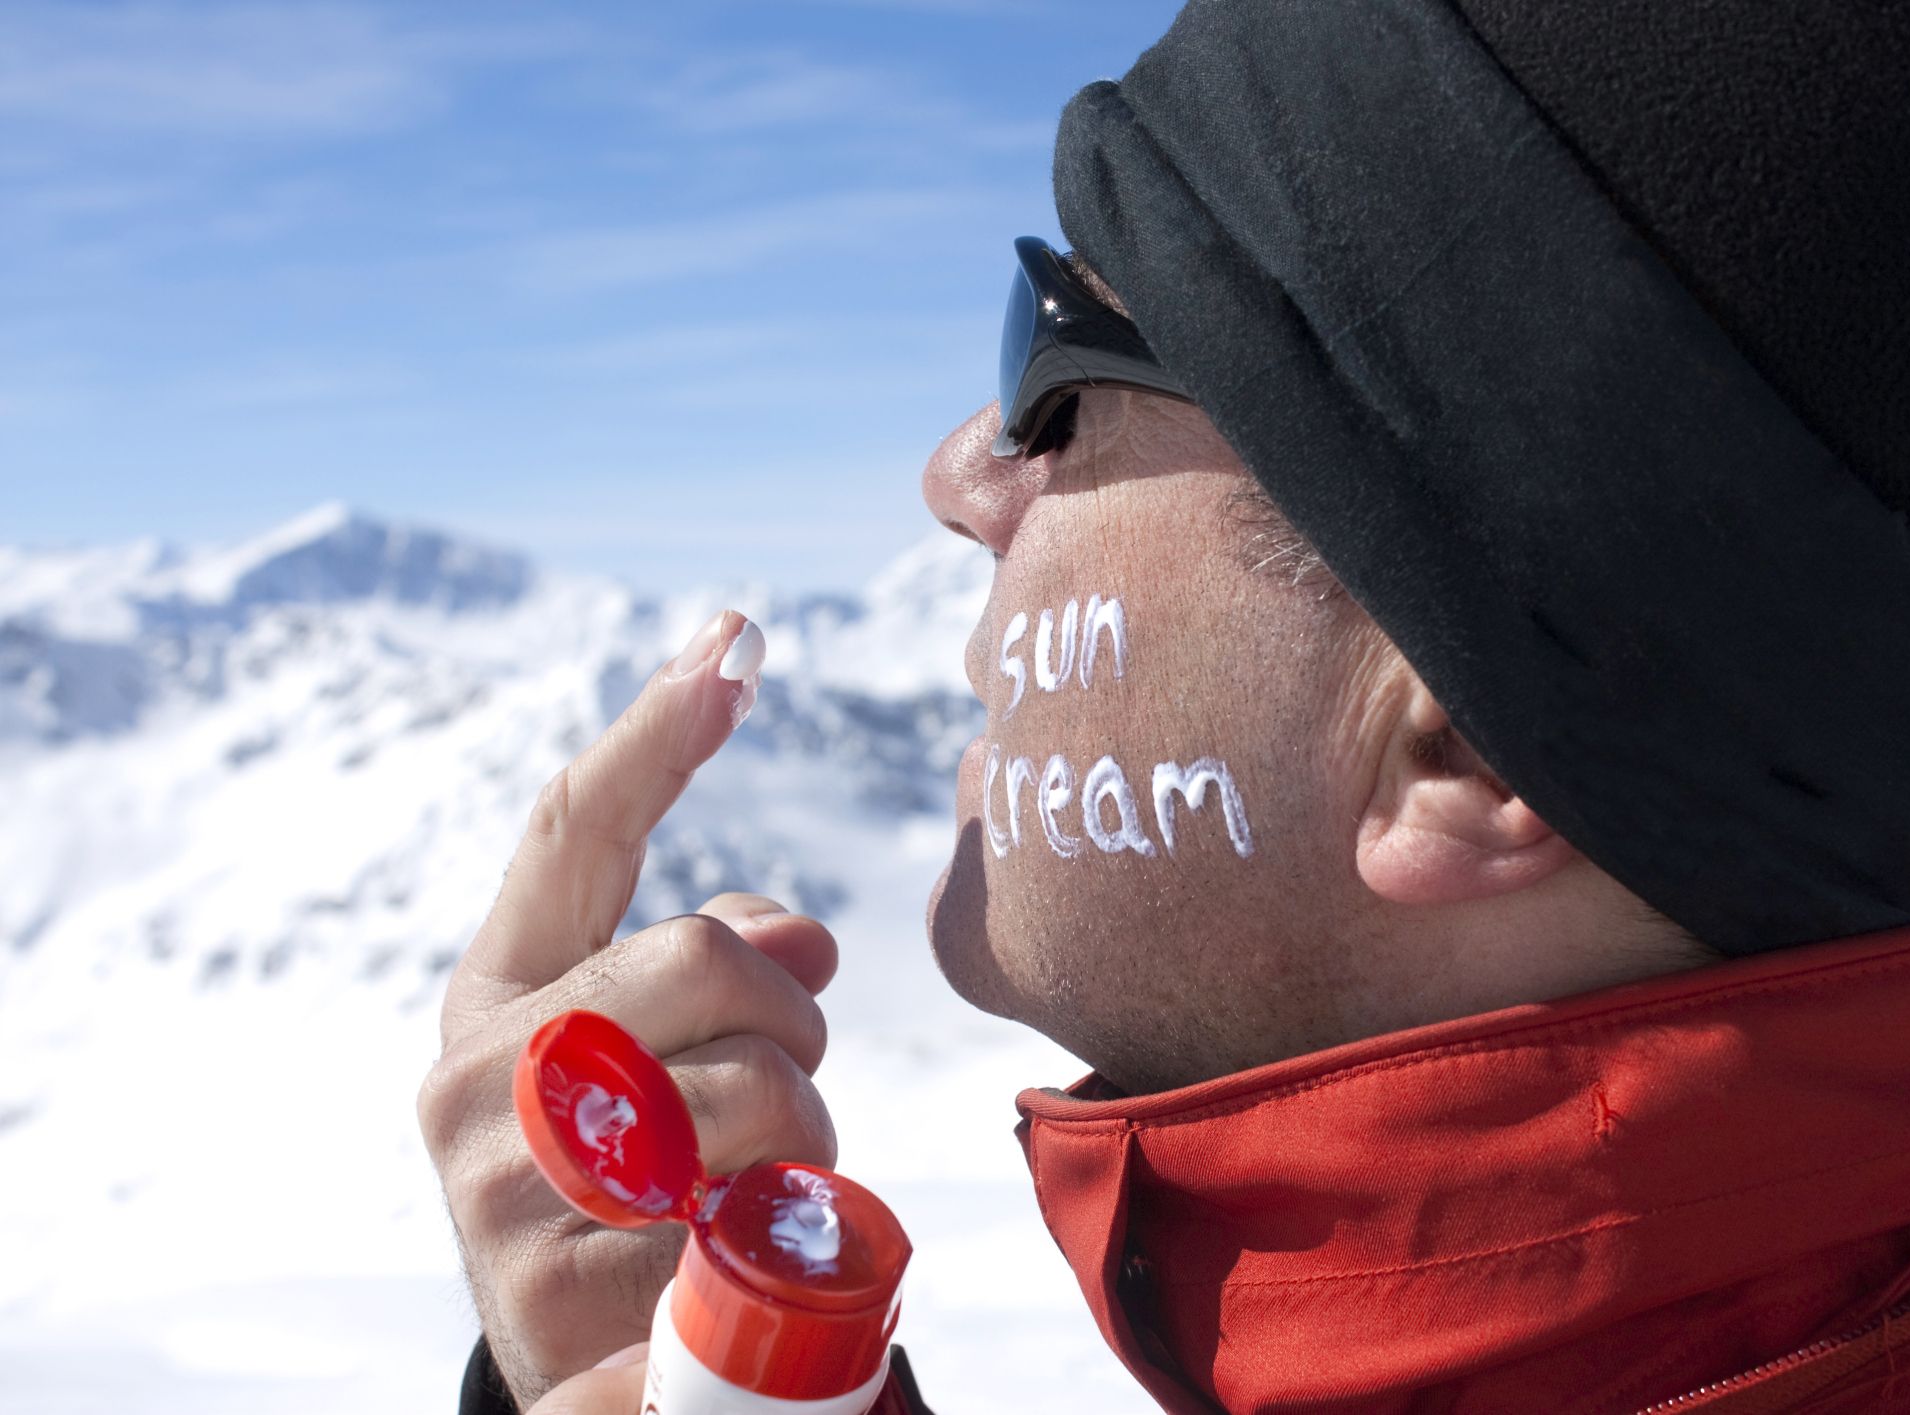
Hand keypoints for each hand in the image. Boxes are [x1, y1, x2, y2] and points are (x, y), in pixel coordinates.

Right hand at [417, 612, 840, 1407]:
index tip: (738, 637)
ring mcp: (497, 1191)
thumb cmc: (637, 1195)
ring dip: (806, 1141)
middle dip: (792, 1018)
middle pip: (707, 956)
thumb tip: (803, 938)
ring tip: (757, 1192)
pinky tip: (732, 1271)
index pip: (572, 836)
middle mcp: (472, 1079)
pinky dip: (781, 1241)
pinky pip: (746, 1221)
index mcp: (498, 997)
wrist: (585, 1379)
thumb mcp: (664, 1070)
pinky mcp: (551, 1303)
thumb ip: (722, 975)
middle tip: (792, 1089)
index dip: (658, 733)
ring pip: (755, 1089)